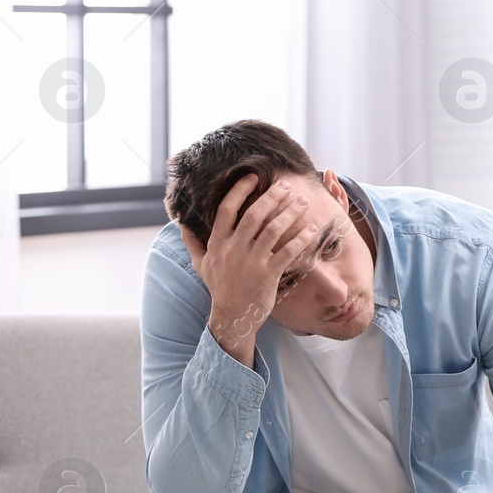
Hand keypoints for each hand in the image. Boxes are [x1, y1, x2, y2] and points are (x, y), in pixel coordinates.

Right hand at [179, 173, 321, 366]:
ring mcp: (251, 262)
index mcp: (218, 243)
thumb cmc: (219, 288)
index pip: (227, 209)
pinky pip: (287, 252)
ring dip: (290, 214)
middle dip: (271, 196)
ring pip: (273, 230)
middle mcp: (234, 249)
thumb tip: (180, 224)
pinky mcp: (268, 275)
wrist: (232, 316)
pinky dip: (301, 239)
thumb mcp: (201, 265)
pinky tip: (312, 229)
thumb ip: (192, 243)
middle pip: (254, 215)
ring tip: (302, 201)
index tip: (253, 176)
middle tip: (285, 184)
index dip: (240, 190)